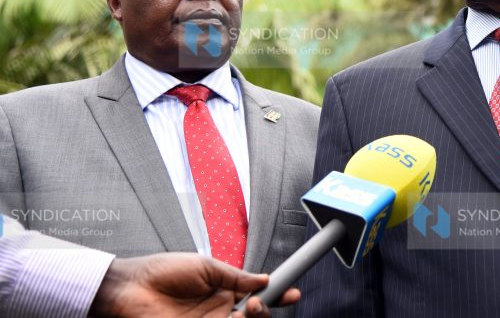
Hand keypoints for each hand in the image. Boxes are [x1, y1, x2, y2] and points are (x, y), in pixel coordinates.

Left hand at [89, 253, 300, 317]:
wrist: (129, 288)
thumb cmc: (162, 271)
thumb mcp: (205, 266)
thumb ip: (235, 276)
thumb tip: (263, 279)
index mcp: (224, 292)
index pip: (256, 297)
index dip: (276, 296)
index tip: (292, 293)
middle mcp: (219, 312)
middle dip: (264, 311)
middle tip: (258, 302)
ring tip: (244, 310)